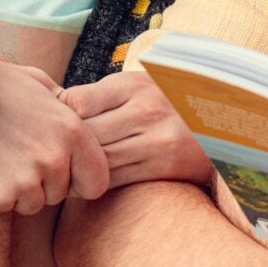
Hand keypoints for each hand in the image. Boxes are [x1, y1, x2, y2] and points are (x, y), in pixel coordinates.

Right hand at [0, 47, 109, 214]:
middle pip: (59, 195)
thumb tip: (91, 121)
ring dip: (19, 190)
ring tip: (2, 158)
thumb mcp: (44, 88)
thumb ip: (70, 111)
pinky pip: (4, 206)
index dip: (81, 181)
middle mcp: (54, 158)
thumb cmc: (1, 89)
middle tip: (21, 155)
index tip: (65, 172)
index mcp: (73, 132)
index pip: (96, 183)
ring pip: (32, 204)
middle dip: (45, 182)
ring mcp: (25, 179)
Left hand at [63, 71, 211, 187]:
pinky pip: (114, 180)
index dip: (59, 117)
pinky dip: (95, 183)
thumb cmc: (163, 105)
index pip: (76, 102)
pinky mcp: (164, 166)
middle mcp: (147, 108)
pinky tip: (88, 180)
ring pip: (96, 161)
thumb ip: (101, 95)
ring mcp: (157, 139)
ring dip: (76, 170)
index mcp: (135, 83)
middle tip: (51, 156)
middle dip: (64, 147)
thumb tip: (51, 104)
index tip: (54, 126)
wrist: (217, 127)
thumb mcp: (137, 87)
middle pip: (84, 135)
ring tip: (65, 171)